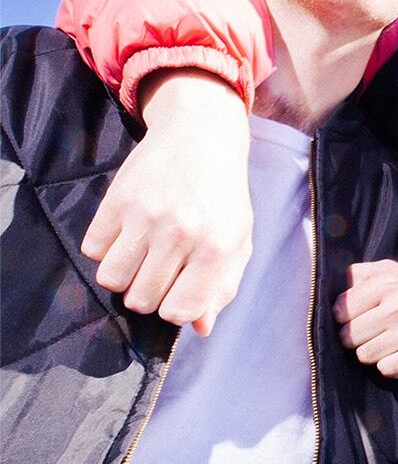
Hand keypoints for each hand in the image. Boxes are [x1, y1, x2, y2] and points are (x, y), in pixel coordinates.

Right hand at [82, 69, 252, 335]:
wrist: (202, 136)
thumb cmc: (222, 195)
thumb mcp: (237, 237)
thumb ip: (223, 284)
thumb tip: (201, 328)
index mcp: (217, 247)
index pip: (178, 311)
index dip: (173, 308)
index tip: (176, 291)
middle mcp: (182, 234)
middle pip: (141, 300)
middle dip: (146, 291)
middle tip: (158, 267)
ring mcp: (147, 216)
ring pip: (111, 280)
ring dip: (122, 273)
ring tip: (139, 252)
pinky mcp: (117, 200)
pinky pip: (92, 250)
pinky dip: (104, 247)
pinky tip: (125, 229)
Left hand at [334, 260, 397, 377]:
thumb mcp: (395, 272)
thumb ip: (363, 273)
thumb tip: (334, 285)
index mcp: (390, 280)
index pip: (341, 308)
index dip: (344, 316)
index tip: (357, 316)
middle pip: (350, 335)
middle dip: (357, 337)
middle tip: (374, 331)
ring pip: (364, 355)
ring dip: (373, 352)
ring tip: (389, 341)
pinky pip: (385, 369)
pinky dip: (391, 364)